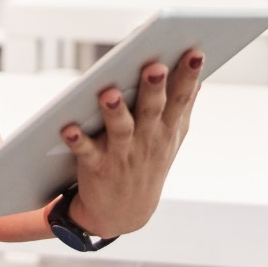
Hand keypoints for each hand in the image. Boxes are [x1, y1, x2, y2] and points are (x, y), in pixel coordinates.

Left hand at [59, 51, 202, 238]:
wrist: (124, 213)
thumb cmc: (148, 161)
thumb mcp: (173, 136)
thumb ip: (184, 104)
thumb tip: (199, 73)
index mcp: (167, 128)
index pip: (180, 97)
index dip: (189, 75)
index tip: (196, 52)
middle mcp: (148, 139)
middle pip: (152, 109)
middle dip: (154, 88)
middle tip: (155, 66)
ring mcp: (123, 154)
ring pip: (120, 129)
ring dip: (115, 112)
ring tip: (110, 94)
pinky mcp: (97, 167)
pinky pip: (86, 152)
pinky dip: (78, 140)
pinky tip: (68, 128)